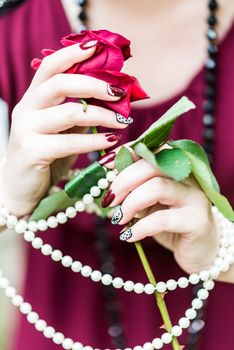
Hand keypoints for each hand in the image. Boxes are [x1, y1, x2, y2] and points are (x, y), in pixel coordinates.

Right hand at [0, 42, 130, 215]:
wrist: (20, 188)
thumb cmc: (45, 155)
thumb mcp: (61, 129)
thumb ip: (78, 111)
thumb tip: (112, 98)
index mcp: (33, 98)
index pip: (50, 66)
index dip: (73, 54)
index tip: (98, 46)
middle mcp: (27, 109)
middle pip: (60, 83)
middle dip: (95, 84)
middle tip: (120, 92)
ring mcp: (26, 130)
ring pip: (70, 112)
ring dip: (102, 115)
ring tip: (123, 121)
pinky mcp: (32, 151)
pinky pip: (70, 142)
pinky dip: (95, 141)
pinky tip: (111, 141)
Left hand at [106, 158, 219, 273]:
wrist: (200, 249)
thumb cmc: (171, 221)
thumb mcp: (149, 201)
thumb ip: (134, 188)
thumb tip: (106, 181)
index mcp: (177, 166)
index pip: (150, 149)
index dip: (125, 153)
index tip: (103, 164)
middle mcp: (189, 176)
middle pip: (152, 165)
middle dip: (124, 180)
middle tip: (109, 199)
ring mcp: (195, 197)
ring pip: (157, 187)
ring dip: (130, 203)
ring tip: (118, 218)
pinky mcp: (196, 221)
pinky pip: (161, 219)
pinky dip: (139, 227)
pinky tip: (128, 235)